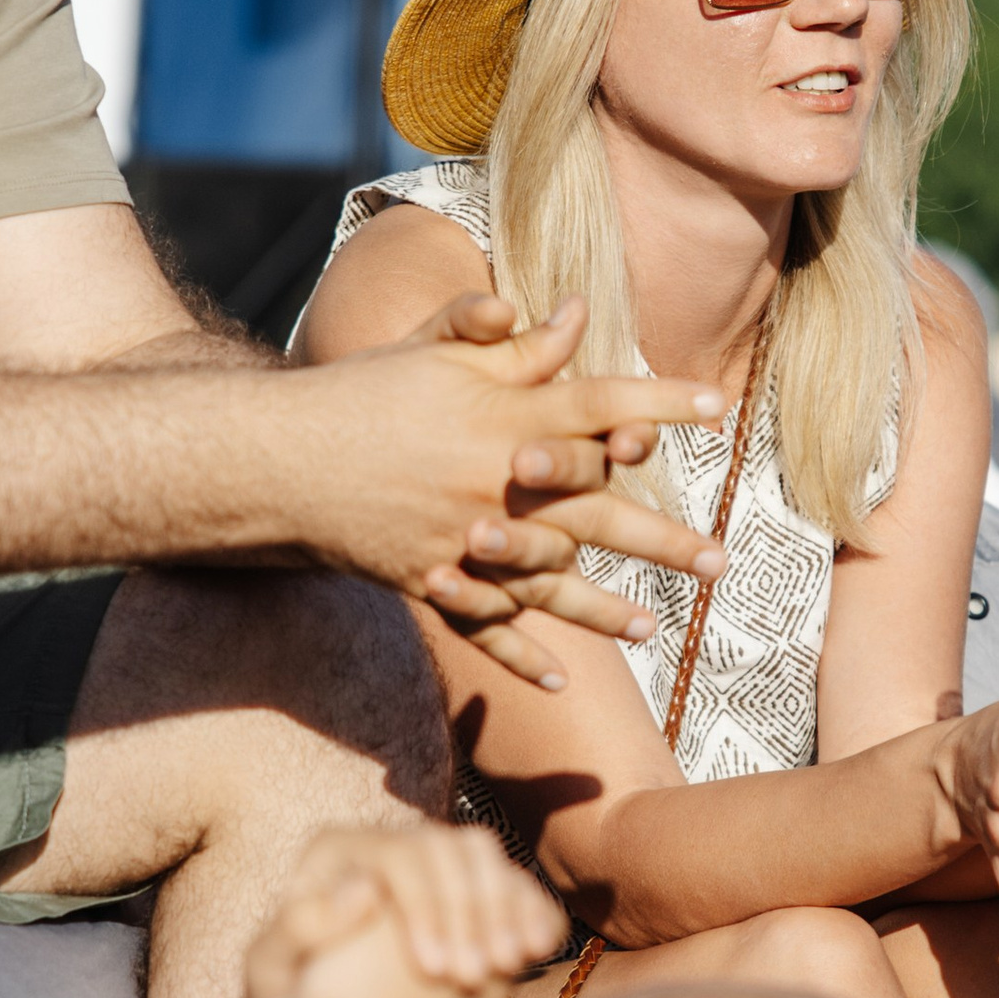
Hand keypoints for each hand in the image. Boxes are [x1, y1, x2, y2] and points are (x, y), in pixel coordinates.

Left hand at [241, 823, 561, 997]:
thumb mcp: (270, 972)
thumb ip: (299, 929)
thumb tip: (365, 888)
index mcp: (336, 848)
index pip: (395, 856)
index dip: (423, 908)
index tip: (432, 971)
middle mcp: (387, 842)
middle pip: (445, 851)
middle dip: (468, 912)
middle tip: (473, 976)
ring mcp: (431, 859)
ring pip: (482, 857)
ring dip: (504, 909)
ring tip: (509, 965)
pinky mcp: (466, 887)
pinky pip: (509, 881)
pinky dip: (530, 907)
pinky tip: (541, 946)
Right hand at [297, 297, 730, 687]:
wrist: (277, 459)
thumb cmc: (361, 392)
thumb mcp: (432, 351)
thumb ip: (504, 336)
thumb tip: (574, 314)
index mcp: (504, 417)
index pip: (603, 404)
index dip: (664, 403)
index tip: (722, 409)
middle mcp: (497, 484)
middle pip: (599, 512)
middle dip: (664, 539)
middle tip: (721, 561)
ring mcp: (466, 541)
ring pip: (552, 583)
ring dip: (606, 611)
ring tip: (657, 629)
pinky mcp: (432, 581)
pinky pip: (486, 627)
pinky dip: (522, 657)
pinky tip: (564, 684)